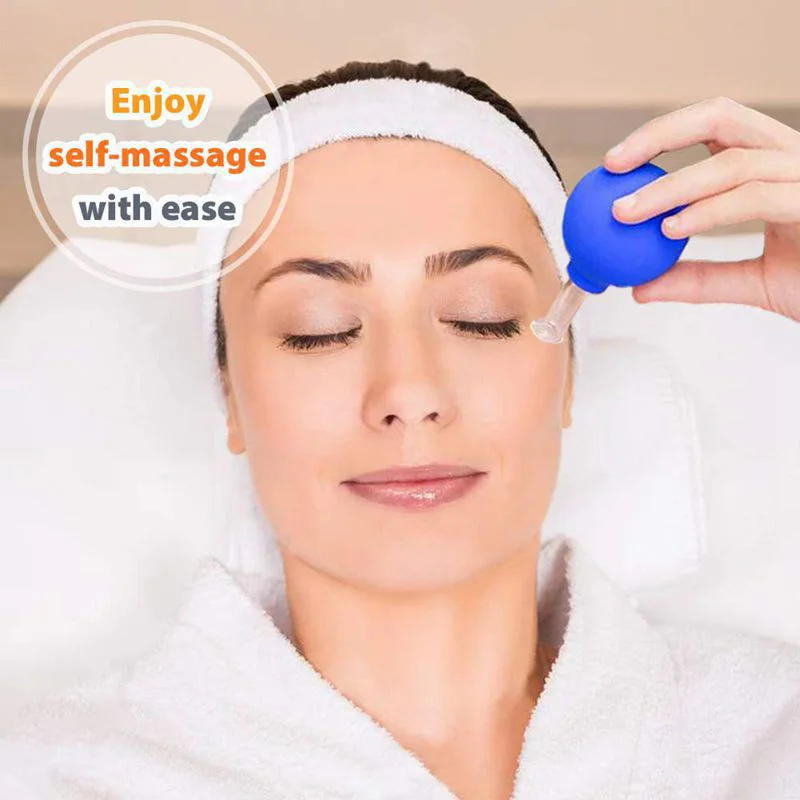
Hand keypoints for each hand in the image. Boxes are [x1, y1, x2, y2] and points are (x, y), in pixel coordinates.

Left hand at [603, 96, 799, 322]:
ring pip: (733, 161)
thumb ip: (700, 279)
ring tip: (626, 214)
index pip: (714, 128)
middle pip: (722, 117)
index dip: (663, 133)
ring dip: (671, 187)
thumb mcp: (754, 283)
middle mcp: (794, 159)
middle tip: (613, 167)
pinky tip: (671, 228)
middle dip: (661, 134)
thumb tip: (641, 286)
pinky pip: (758, 196)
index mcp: (774, 166)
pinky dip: (709, 212)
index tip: (616, 164)